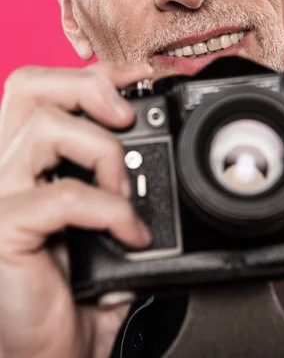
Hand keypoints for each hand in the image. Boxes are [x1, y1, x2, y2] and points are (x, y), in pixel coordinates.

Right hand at [0, 61, 152, 357]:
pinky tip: (129, 235)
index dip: (88, 73)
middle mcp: (1, 170)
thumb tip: (149, 145)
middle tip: (126, 117)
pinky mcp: (2, 228)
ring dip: (105, 154)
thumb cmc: (73, 291)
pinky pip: (63, 194)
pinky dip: (110, 210)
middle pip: (28, 87)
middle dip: (87, 87)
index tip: (135, 77)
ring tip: (124, 192)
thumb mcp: (99, 220)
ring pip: (44, 127)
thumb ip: (112, 178)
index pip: (39, 88)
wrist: (51, 354)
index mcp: (22, 162)